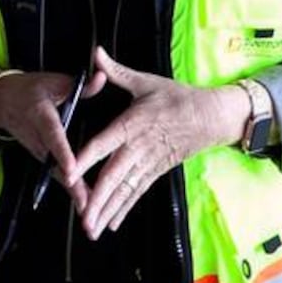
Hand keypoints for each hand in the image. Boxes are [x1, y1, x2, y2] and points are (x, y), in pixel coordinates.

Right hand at [0, 69, 100, 206]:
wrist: (3, 102)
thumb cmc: (31, 89)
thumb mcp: (53, 81)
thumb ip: (80, 85)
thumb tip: (102, 77)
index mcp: (40, 116)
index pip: (53, 137)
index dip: (62, 154)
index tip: (72, 169)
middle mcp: (38, 139)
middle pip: (56, 165)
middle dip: (72, 185)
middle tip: (88, 203)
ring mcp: (39, 152)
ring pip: (57, 175)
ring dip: (73, 193)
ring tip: (91, 211)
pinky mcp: (42, 159)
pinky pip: (58, 175)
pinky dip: (72, 190)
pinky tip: (86, 204)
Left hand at [68, 47, 246, 238]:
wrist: (211, 116)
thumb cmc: (177, 97)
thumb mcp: (145, 81)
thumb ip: (116, 71)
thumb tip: (95, 53)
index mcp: (132, 124)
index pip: (104, 143)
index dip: (86, 158)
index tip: (70, 173)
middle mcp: (138, 148)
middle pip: (114, 176)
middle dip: (96, 198)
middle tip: (81, 217)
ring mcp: (149, 163)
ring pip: (125, 191)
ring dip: (108, 210)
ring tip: (92, 229)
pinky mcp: (157, 171)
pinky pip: (138, 193)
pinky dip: (125, 209)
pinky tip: (112, 224)